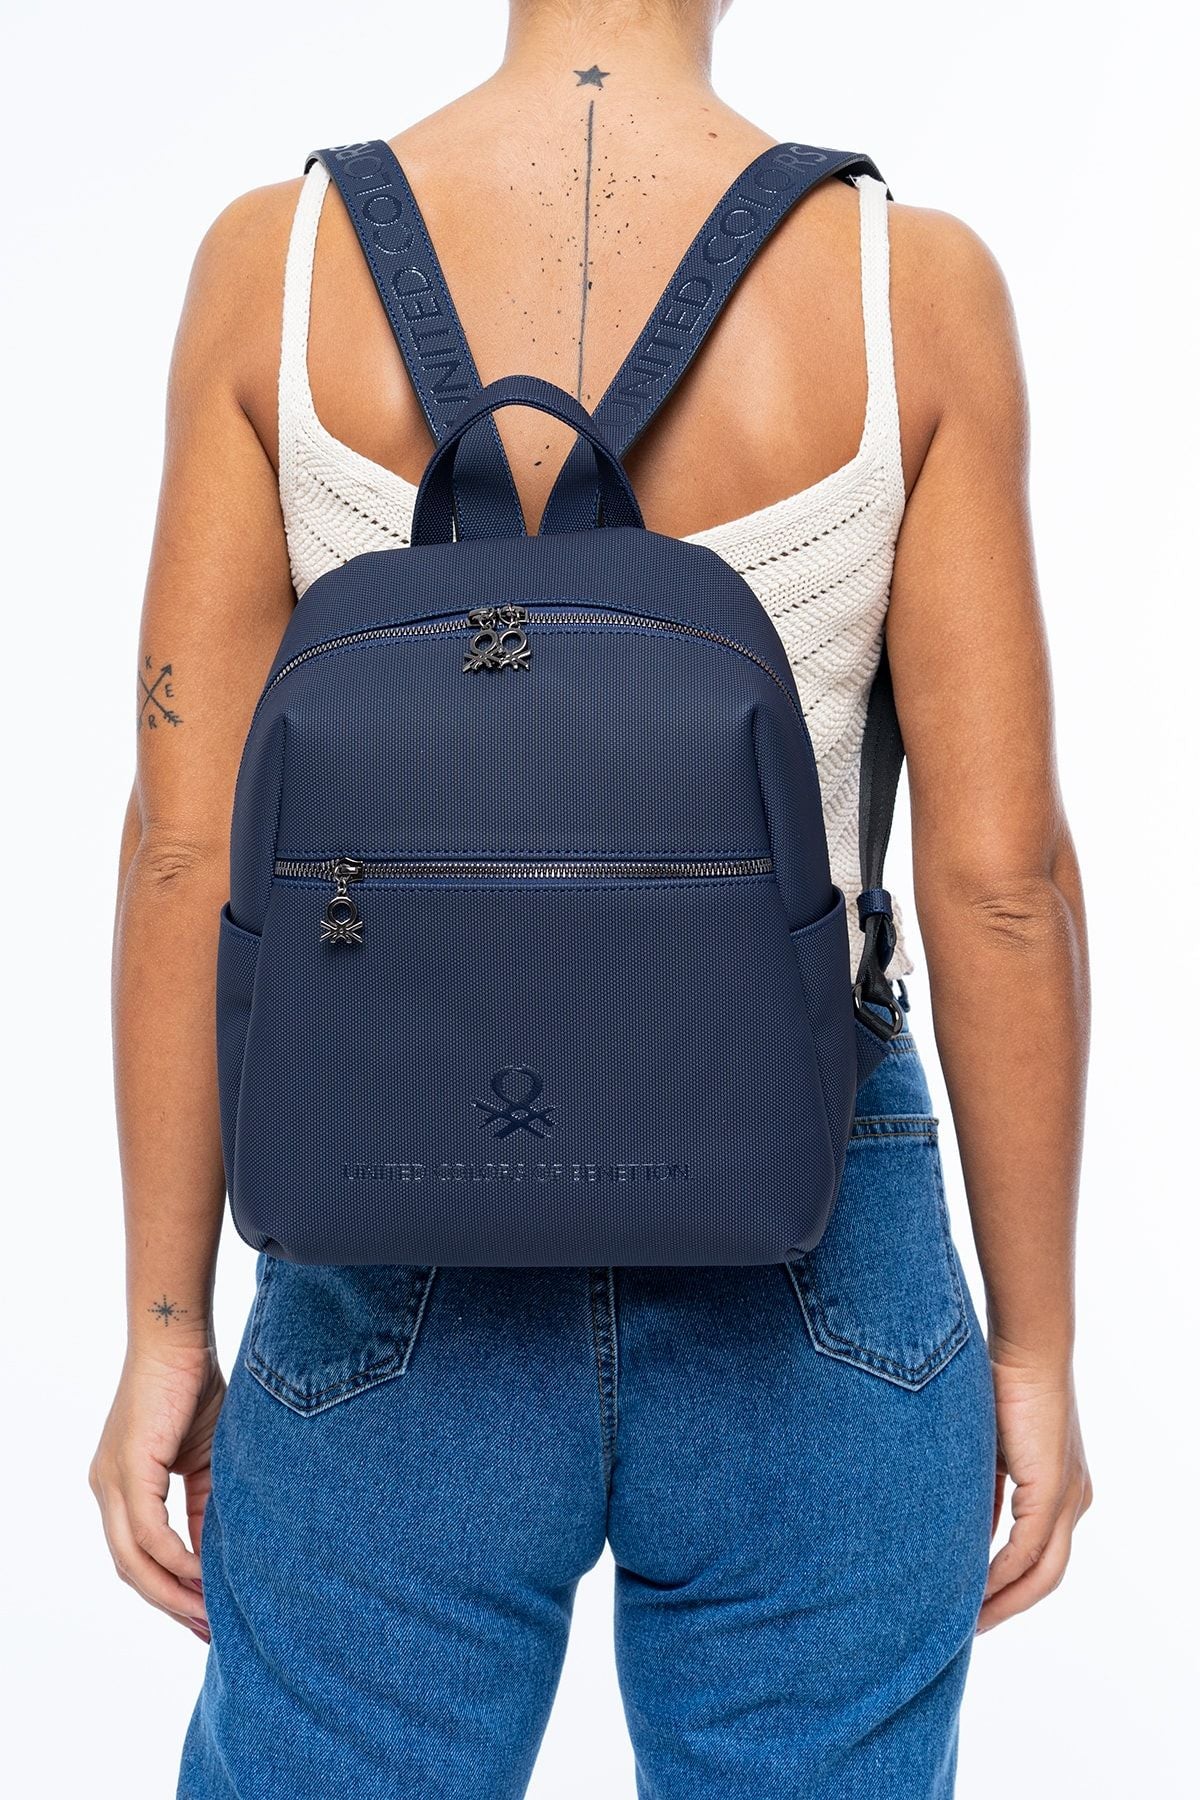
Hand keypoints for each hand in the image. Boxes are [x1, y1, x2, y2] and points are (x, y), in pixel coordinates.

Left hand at [90, 1343, 225, 1641]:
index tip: (206, 1617)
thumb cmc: (195, 1386)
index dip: (171, 1591)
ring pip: (133, 1560)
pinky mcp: (127, 1470)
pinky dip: (175, 1559)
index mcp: (122, 1488)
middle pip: (131, 1571)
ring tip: (209, 1615)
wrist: (180, 1338)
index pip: (140, 1557)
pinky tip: (201, 1574)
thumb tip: (216, 1555)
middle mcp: (107, 1491)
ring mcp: (112, 1483)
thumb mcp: (205, 1460)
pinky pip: (148, 1533)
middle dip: (170, 1605)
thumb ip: (204, 1505)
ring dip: (172, 1593)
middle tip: (208, 1632)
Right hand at [978, 1342, 1092, 1631]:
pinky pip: (1029, 1550)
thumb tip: (954, 1520)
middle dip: (1008, 1605)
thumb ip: (981, 1486)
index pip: (1038, 1552)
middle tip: (971, 1627)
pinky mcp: (1054, 1491)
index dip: (1007, 1583)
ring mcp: (1069, 1498)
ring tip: (970, 1620)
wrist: (1025, 1346)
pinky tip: (975, 1588)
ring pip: (1043, 1572)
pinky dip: (1001, 1574)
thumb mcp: (987, 1447)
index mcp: (1061, 1487)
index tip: (972, 1601)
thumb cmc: (1000, 1381)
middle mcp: (1074, 1499)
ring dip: (1006, 1600)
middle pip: (1047, 1575)